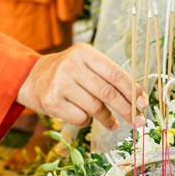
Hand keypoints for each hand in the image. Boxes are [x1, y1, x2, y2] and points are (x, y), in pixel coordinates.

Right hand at [16, 43, 146, 130]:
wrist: (31, 78)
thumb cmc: (68, 73)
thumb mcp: (86, 65)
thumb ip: (109, 77)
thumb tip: (139, 99)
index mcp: (84, 52)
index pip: (115, 73)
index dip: (132, 91)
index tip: (143, 104)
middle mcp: (71, 65)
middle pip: (107, 93)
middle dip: (126, 110)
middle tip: (137, 122)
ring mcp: (59, 83)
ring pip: (95, 108)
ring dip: (108, 119)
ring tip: (112, 123)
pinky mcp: (51, 102)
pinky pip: (80, 118)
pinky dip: (86, 121)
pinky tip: (83, 116)